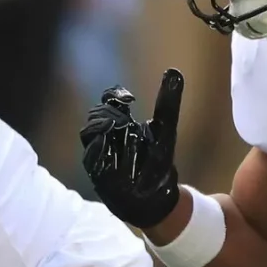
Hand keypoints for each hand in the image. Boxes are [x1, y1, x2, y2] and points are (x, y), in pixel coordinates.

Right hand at [79, 69, 184, 227]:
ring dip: (102, 129)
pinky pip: (91, 158)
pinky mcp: (97, 173)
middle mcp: (107, 136)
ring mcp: (100, 154)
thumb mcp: (165, 130)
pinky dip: (98, 151)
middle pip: (99, 116)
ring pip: (91, 134)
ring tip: (115, 127)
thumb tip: (175, 71)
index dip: (114, 95)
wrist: (155, 195)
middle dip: (109, 114)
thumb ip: (167, 104)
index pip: (109, 101)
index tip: (130, 98)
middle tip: (124, 117)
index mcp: (121, 123)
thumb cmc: (158, 159)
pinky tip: (108, 146)